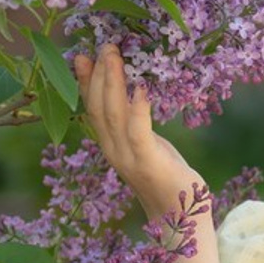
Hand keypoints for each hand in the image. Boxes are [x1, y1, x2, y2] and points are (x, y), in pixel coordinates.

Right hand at [75, 44, 202, 218]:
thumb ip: (135, 126)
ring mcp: (128, 158)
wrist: (180, 217)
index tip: (83, 56)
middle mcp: (113, 151)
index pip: (91, 108)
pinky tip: (140, 87)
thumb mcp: (147, 145)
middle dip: (99, 73)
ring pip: (113, 114)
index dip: (85, 82)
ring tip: (115, 56)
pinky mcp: (148, 162)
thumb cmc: (167, 178)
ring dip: (113, 82)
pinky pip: (138, 131)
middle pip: (98, 106)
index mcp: (110, 146)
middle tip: (103, 44)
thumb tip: (133, 96)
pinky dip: (138, 108)